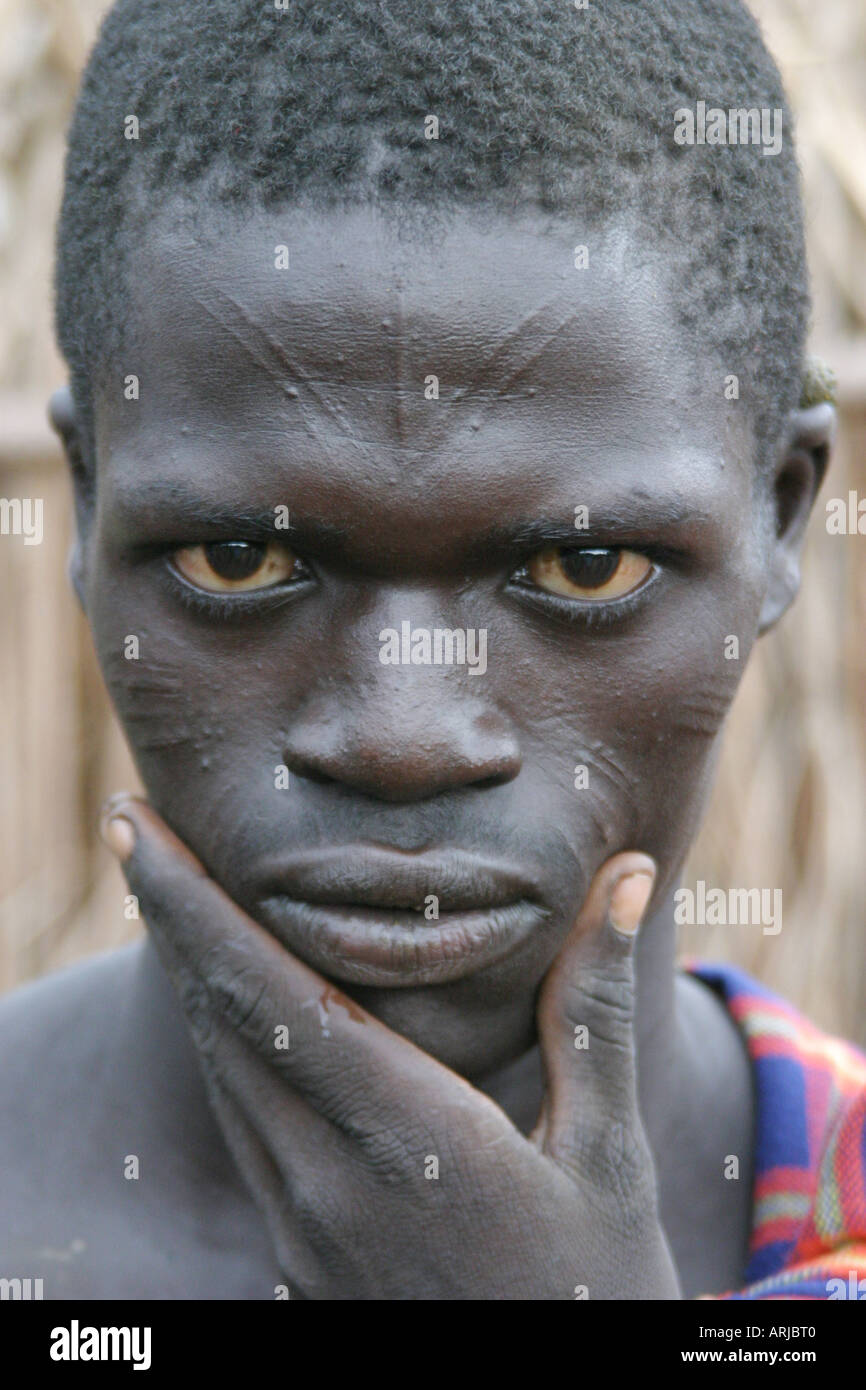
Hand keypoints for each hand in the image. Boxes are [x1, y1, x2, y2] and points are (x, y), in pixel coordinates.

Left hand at [101, 796, 679, 1300]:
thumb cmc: (596, 1288)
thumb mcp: (608, 1151)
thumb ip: (593, 1009)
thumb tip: (628, 874)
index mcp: (405, 1140)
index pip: (267, 995)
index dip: (192, 905)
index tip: (136, 828)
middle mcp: (326, 1180)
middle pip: (216, 1020)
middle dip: (169, 915)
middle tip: (137, 827)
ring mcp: (299, 1222)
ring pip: (216, 1069)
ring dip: (187, 973)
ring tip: (172, 893)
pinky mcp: (294, 1246)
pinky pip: (235, 1118)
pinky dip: (217, 1038)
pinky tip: (229, 1001)